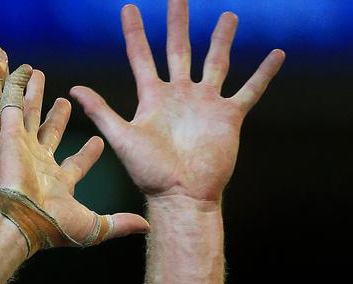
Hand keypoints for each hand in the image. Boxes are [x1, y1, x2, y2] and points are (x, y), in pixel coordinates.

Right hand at [0, 66, 148, 243]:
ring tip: (39, 77)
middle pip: (52, 134)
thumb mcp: (95, 226)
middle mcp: (41, 163)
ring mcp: (25, 148)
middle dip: (58, 119)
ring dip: (36, 97)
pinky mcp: (11, 136)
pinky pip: (14, 106)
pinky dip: (16, 89)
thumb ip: (119, 222)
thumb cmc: (53, 225)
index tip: (99, 142)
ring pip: (32, 116)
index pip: (77, 163)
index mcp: (60, 182)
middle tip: (66, 103)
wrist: (22, 219)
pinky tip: (21, 73)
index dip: (89, 153)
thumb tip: (146, 226)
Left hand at [70, 0, 284, 202]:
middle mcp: (179, 96)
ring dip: (221, 40)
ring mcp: (205, 104)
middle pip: (179, 50)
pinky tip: (277, 54)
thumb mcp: (122, 138)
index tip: (128, 8)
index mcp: (153, 98)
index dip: (135, 33)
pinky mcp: (228, 117)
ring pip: (215, 63)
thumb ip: (101, 112)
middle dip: (178, 23)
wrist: (182, 196)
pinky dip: (264, 73)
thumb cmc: (150, 173)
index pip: (141, 57)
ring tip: (228, 17)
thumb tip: (75, 88)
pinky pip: (250, 90)